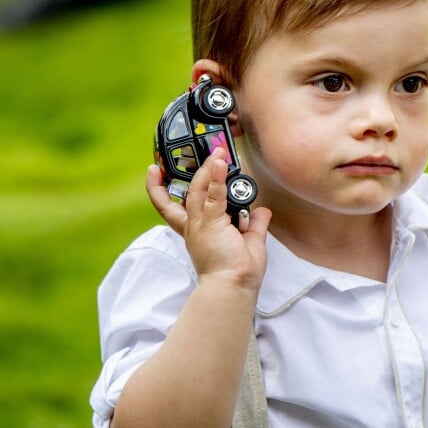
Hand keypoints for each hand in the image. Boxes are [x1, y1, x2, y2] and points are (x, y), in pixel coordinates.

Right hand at [147, 148, 270, 289]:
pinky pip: (214, 195)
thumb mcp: (248, 242)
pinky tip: (219, 163)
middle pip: (183, 193)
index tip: (154, 172)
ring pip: (198, 189)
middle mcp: (194, 225)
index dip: (160, 189)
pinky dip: (216, 178)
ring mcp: (200, 224)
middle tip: (194, 151)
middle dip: (182, 171)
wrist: (234, 287)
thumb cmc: (238, 272)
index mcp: (197, 230)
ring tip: (217, 152)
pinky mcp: (211, 223)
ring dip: (207, 168)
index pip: (173, 206)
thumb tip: (262, 211)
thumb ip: (254, 224)